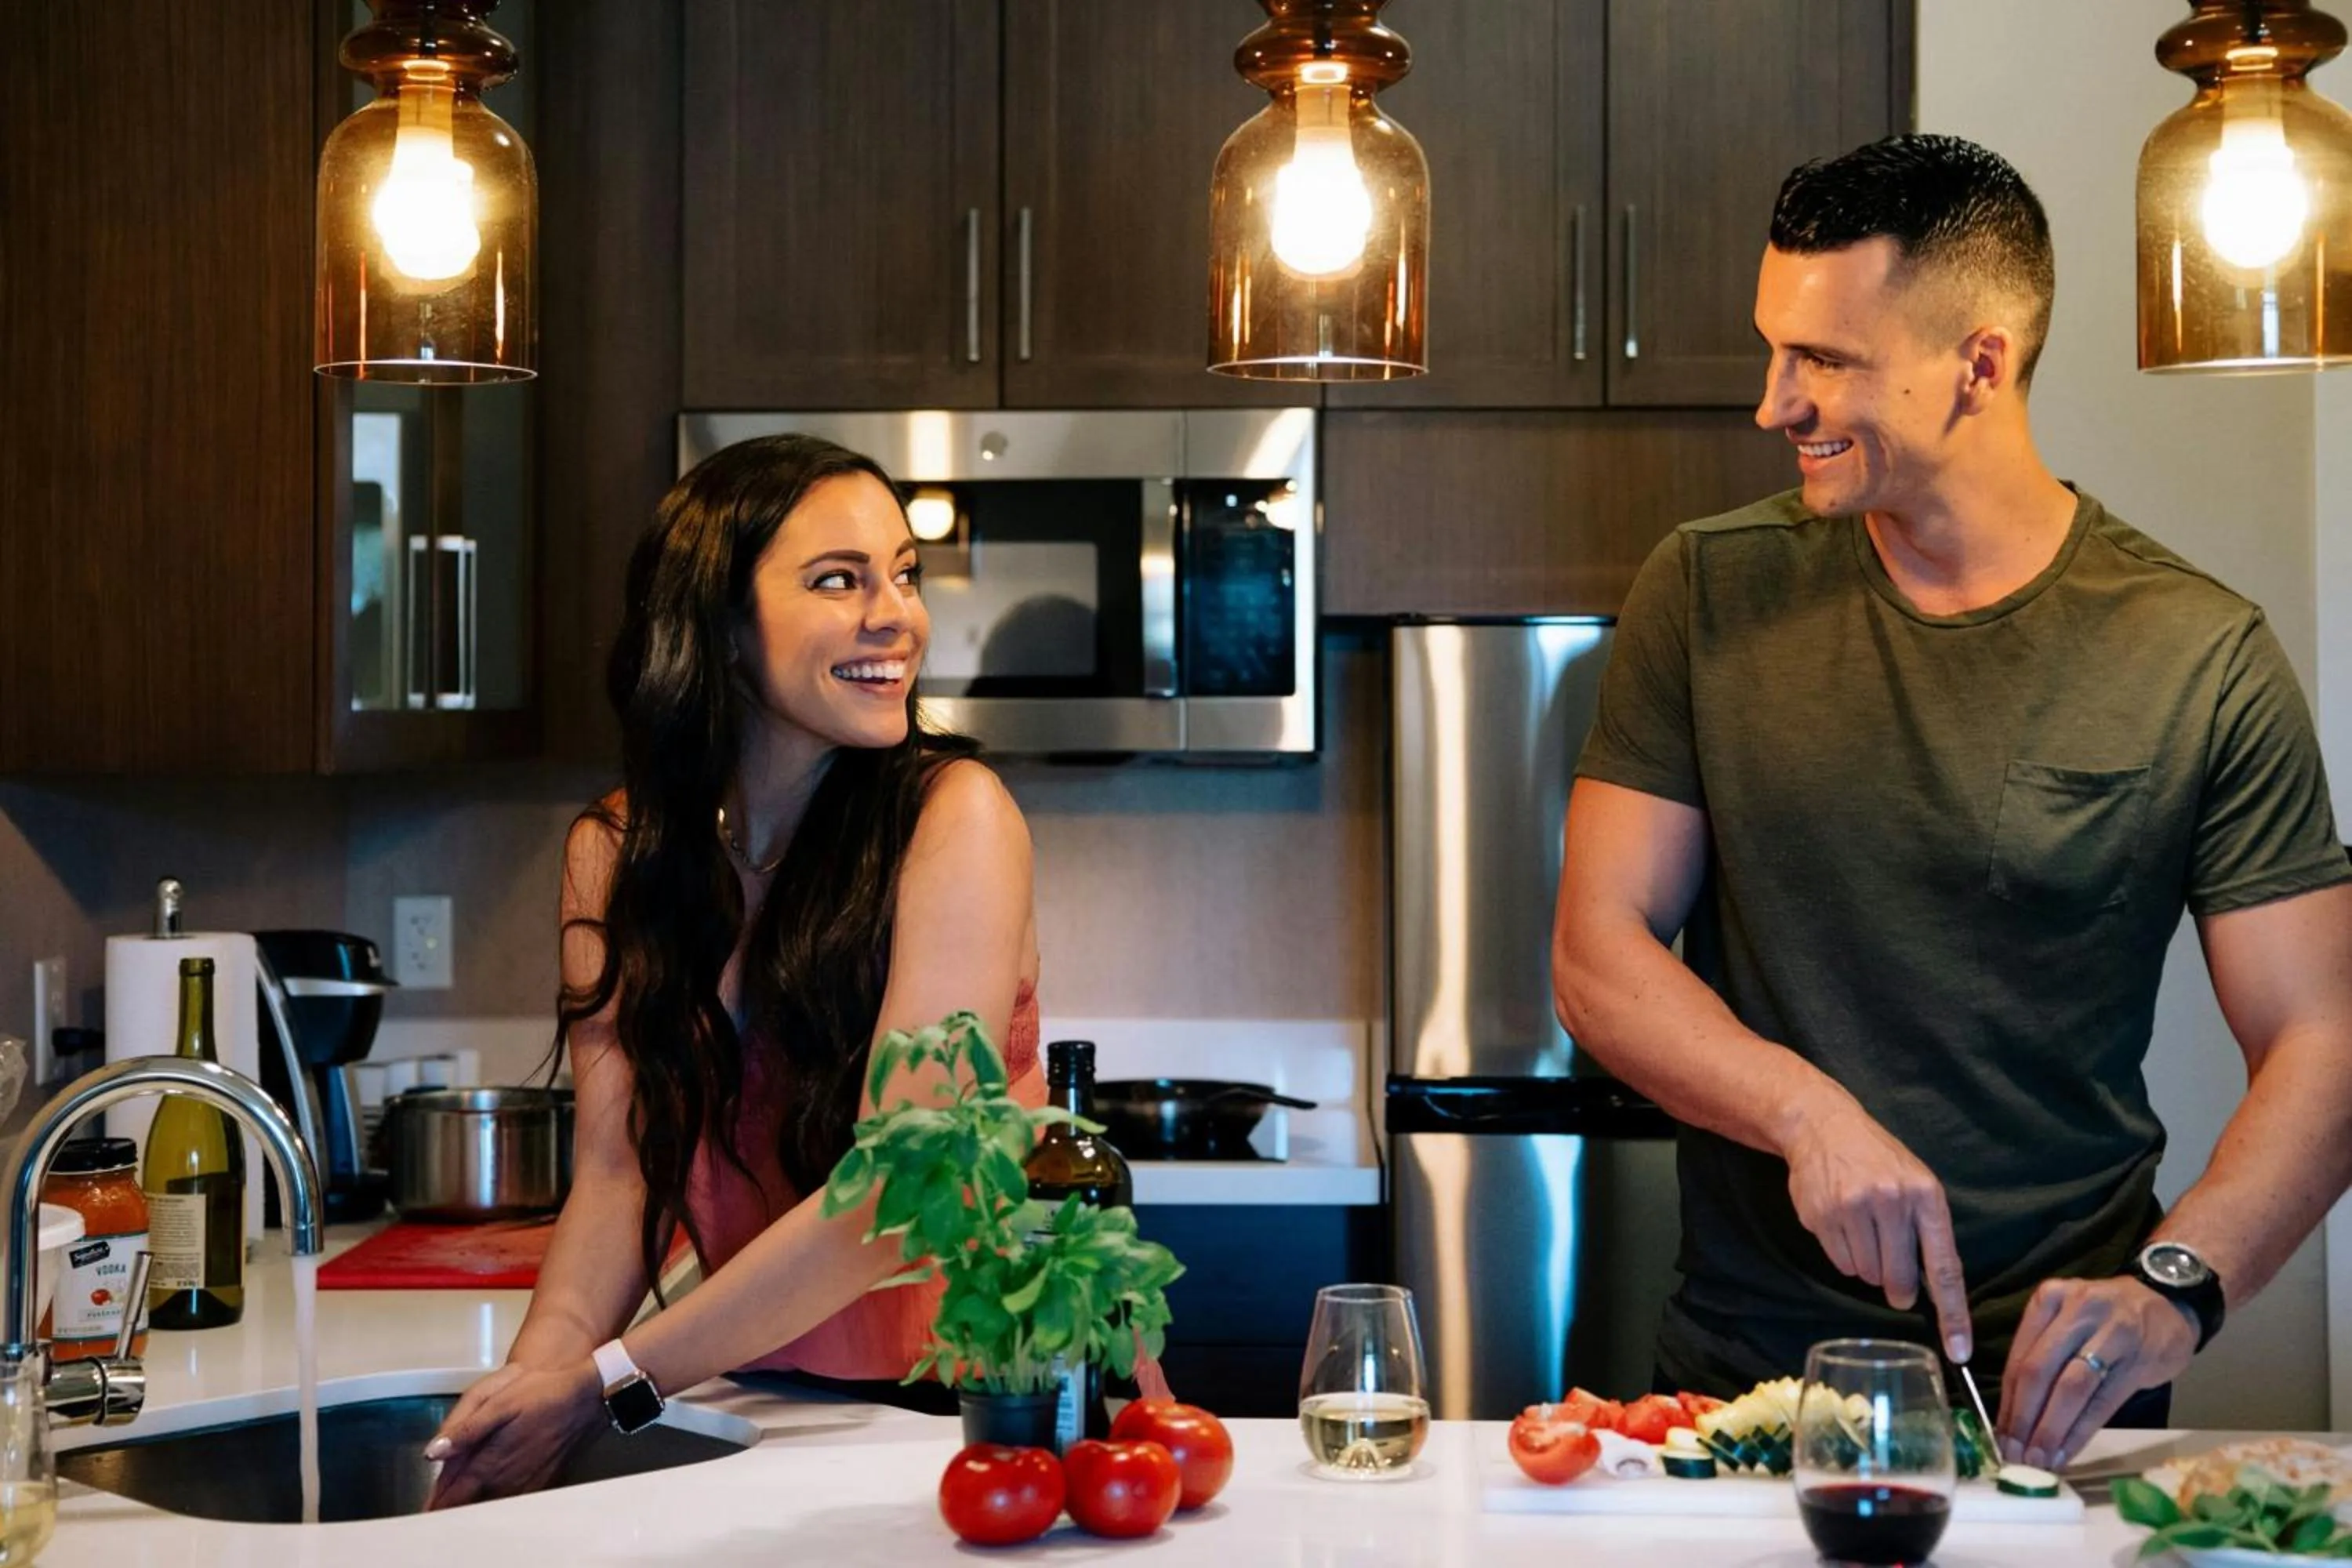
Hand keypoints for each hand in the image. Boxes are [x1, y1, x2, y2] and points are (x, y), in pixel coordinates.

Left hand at [424, 1356, 604, 1508]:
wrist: (589, 1397)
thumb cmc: (544, 1394)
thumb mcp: (499, 1402)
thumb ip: (465, 1430)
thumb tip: (433, 1452)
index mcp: (491, 1462)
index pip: (453, 1494)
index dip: (436, 1501)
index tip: (425, 1507)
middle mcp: (508, 1480)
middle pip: (470, 1502)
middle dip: (452, 1501)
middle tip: (438, 1500)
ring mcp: (527, 1484)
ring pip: (490, 1503)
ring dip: (474, 1499)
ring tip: (461, 1492)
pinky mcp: (543, 1482)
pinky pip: (511, 1498)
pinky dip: (496, 1496)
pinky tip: (496, 1485)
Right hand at [1781, 1085, 1972, 1360]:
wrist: (1823, 1125)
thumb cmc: (1879, 1160)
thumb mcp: (1917, 1184)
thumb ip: (1926, 1232)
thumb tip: (1929, 1292)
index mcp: (1926, 1196)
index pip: (1944, 1267)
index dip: (1953, 1314)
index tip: (1959, 1350)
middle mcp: (1891, 1201)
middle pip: (1898, 1278)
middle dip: (1897, 1288)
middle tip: (1894, 1280)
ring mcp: (1853, 1207)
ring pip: (1866, 1274)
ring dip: (1866, 1266)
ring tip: (1863, 1232)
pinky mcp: (1821, 1215)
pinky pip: (1839, 1263)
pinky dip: (1844, 1256)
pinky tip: (1842, 1226)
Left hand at [1997, 1276, 2194, 1471]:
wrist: (2169, 1306)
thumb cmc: (2106, 1320)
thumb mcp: (2067, 1321)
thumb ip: (2041, 1355)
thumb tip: (2014, 1415)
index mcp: (2049, 1299)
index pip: (2019, 1358)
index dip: (2006, 1402)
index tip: (1998, 1437)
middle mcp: (2076, 1311)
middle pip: (2039, 1372)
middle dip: (2023, 1419)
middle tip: (2014, 1454)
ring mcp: (2110, 1333)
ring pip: (2070, 1388)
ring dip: (2051, 1429)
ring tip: (2039, 1460)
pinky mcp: (2138, 1360)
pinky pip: (2102, 1402)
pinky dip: (2081, 1431)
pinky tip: (2068, 1452)